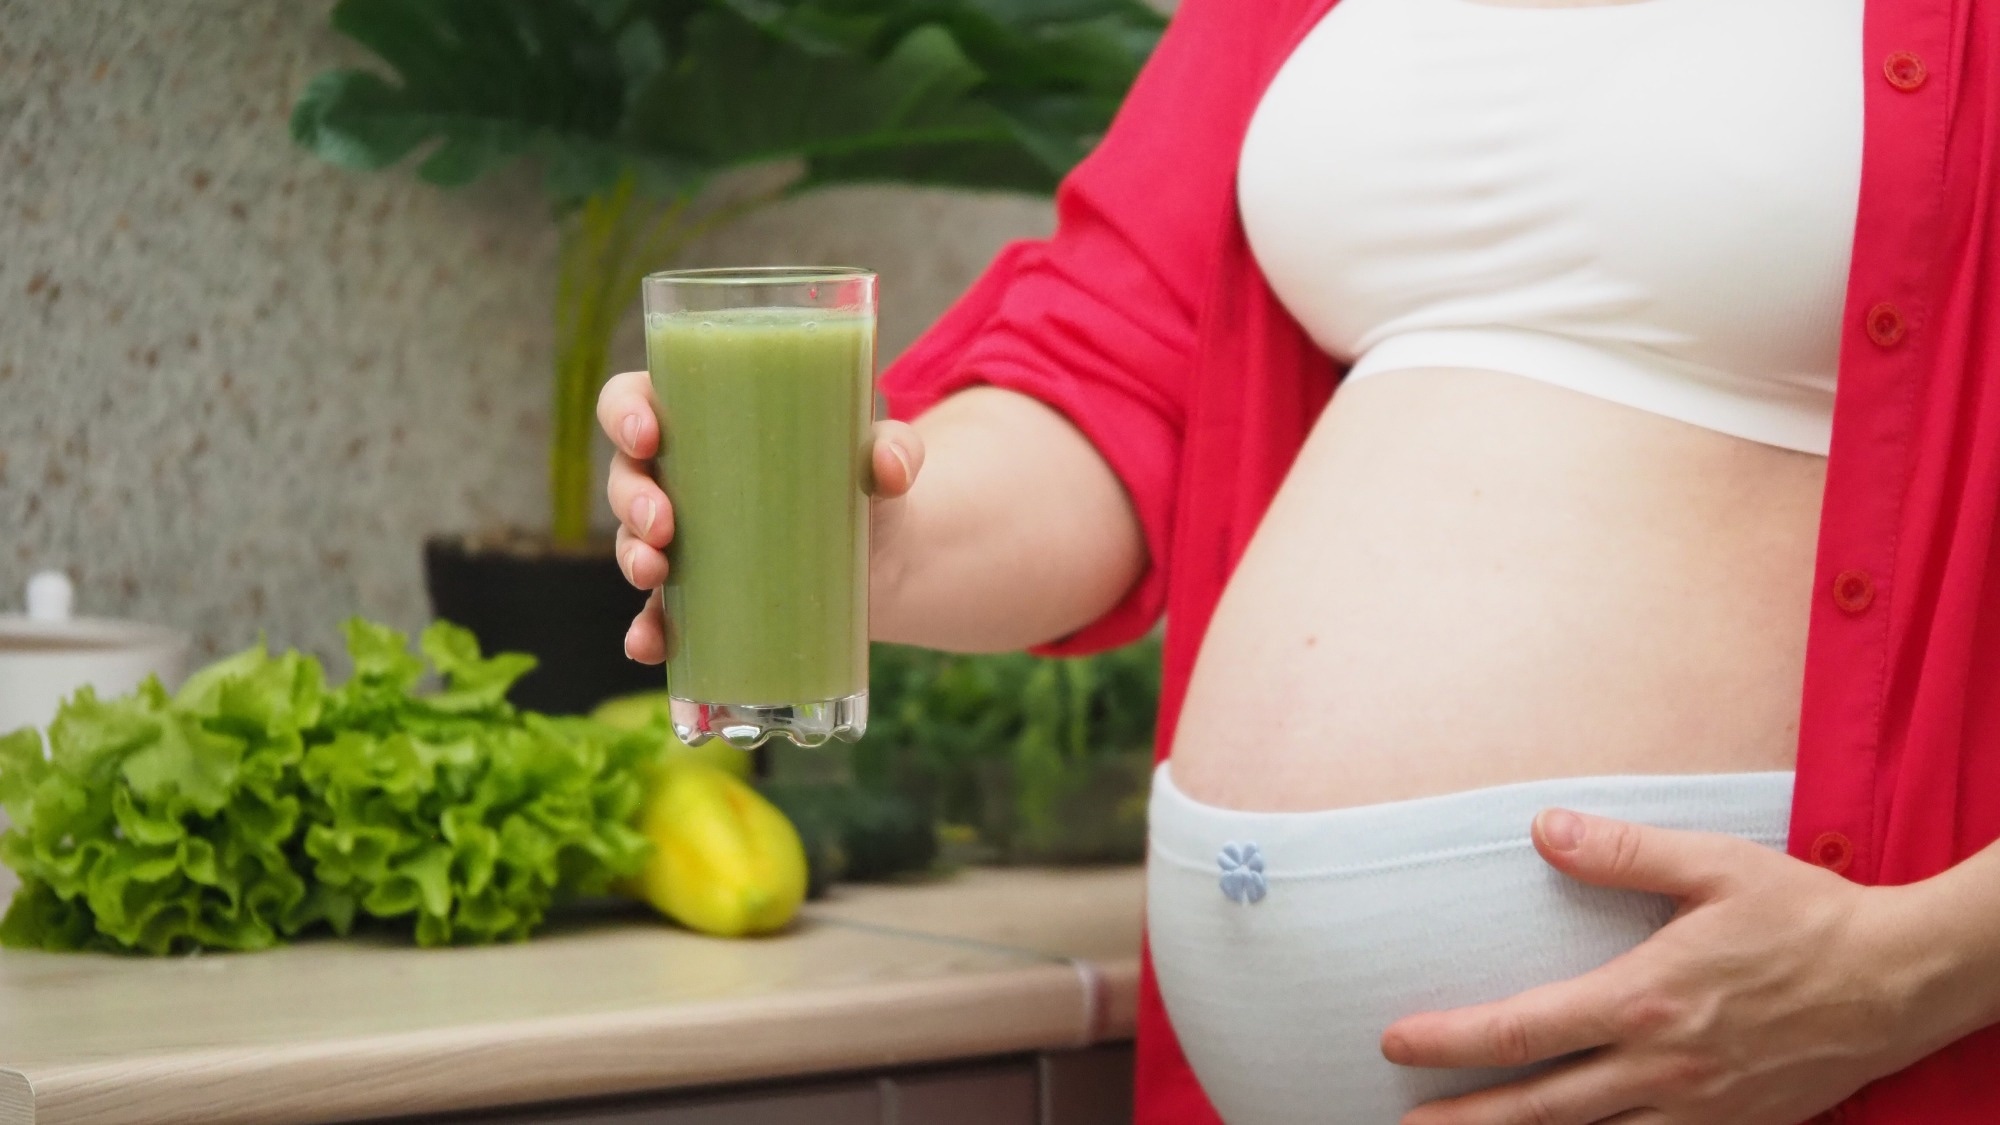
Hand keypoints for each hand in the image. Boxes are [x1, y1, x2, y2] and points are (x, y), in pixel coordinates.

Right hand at [596, 370, 925, 662]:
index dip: (624, 412)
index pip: (635, 399)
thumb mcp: (881, 455)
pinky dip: (646, 631)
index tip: (648, 435)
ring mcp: (683, 539)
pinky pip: (656, 613)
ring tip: (656, 572)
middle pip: (626, 475)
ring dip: (631, 557)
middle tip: (664, 522)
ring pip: (631, 541)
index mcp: (705, 417)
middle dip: (631, 499)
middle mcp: (680, 476)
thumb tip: (890, 467)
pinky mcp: (698, 596)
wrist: (882, 558)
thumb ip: (895, 448)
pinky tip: (648, 645)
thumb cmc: (863, 481)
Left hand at [1379, 808, 1972, 1124]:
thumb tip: (1542, 829)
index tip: (1396, 1044)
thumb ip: (1621, 852)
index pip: (1525, 1030)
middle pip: (1541, 1108)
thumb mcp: (1713, 865)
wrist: (1901, 981)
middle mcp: (1664, 1067)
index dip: (1452, 1042)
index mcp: (1646, 999)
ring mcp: (1699, 1109)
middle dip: (1465, 1120)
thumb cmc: (1804, 917)